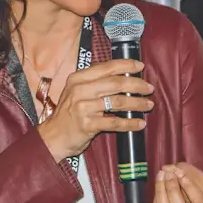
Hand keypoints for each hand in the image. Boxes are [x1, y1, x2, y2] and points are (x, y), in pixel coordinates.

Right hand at [37, 59, 153, 161]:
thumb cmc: (69, 113)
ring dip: (137, 104)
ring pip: (118, 102)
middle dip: (136, 85)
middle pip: (115, 83)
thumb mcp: (76, 91)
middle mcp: (79, 90)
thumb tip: (123, 76)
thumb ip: (95, 82)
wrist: (54, 136)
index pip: (106, 67)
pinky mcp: (88, 124)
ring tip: (148, 105)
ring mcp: (83, 107)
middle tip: (149, 88)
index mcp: (78, 78)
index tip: (140, 67)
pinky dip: (130, 123)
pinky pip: (115, 122)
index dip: (126, 65)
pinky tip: (140, 123)